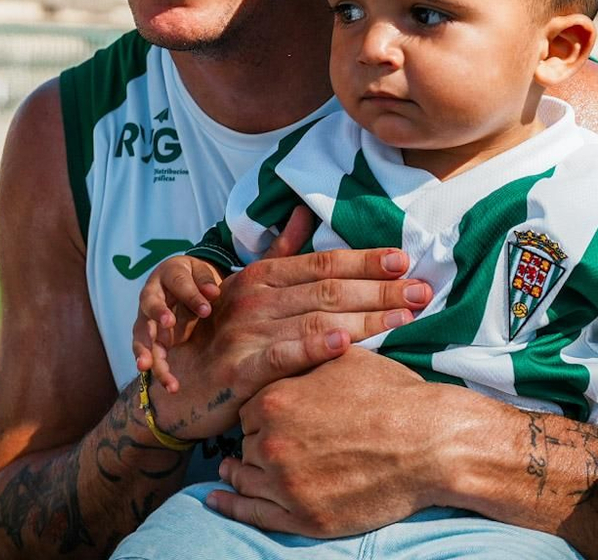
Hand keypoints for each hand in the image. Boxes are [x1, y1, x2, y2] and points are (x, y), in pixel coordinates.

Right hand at [131, 254, 223, 392]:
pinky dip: (156, 368)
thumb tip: (213, 293)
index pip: (178, 282)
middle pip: (149, 305)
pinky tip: (168, 384)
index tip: (206, 309)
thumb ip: (205, 281)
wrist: (180, 284)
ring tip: (146, 365)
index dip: (191, 295)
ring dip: (144, 349)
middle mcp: (151, 296)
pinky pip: (149, 353)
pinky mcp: (150, 338)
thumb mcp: (200, 271)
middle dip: (157, 313)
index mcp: (166, 274)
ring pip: (142, 334)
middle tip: (168, 322)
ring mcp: (147, 318)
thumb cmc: (192, 277)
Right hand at [144, 207, 429, 442]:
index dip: (365, 260)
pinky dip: (315, 346)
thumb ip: (278, 250)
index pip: (323, 262)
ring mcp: (247, 332)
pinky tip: (346, 342)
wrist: (176, 386)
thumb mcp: (244, 287)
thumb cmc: (218, 335)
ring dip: (365, 317)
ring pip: (315, 318)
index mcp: (260, 275)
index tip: (404, 261)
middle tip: (422, 291)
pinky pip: (283, 355)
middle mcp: (255, 298)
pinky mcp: (241, 369)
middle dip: (380, 289)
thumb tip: (302, 210)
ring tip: (404, 318)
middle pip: (328, 288)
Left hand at [209, 349, 446, 537]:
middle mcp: (271, 443)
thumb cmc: (392, 397)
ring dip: (241, 473)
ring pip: (245, 478)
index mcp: (275, 400)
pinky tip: (218, 502)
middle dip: (257, 442)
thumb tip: (291, 341)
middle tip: (274, 443)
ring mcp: (285, 484)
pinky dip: (231, 507)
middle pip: (246, 444)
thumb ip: (306, 355)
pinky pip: (253, 514)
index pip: (249, 410)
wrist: (430, 443)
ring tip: (231, 472)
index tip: (276, 416)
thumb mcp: (344, 360)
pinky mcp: (304, 517)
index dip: (263, 413)